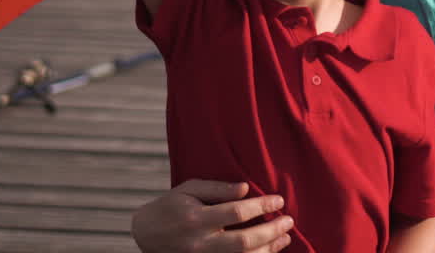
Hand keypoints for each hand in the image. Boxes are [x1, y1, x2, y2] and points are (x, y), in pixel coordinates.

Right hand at [130, 180, 294, 252]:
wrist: (146, 234)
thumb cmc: (171, 206)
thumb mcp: (189, 189)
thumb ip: (218, 188)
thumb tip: (246, 188)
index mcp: (196, 218)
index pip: (237, 213)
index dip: (261, 207)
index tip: (278, 201)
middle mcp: (200, 243)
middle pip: (244, 242)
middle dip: (271, 231)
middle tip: (288, 221)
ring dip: (268, 250)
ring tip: (284, 237)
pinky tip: (268, 250)